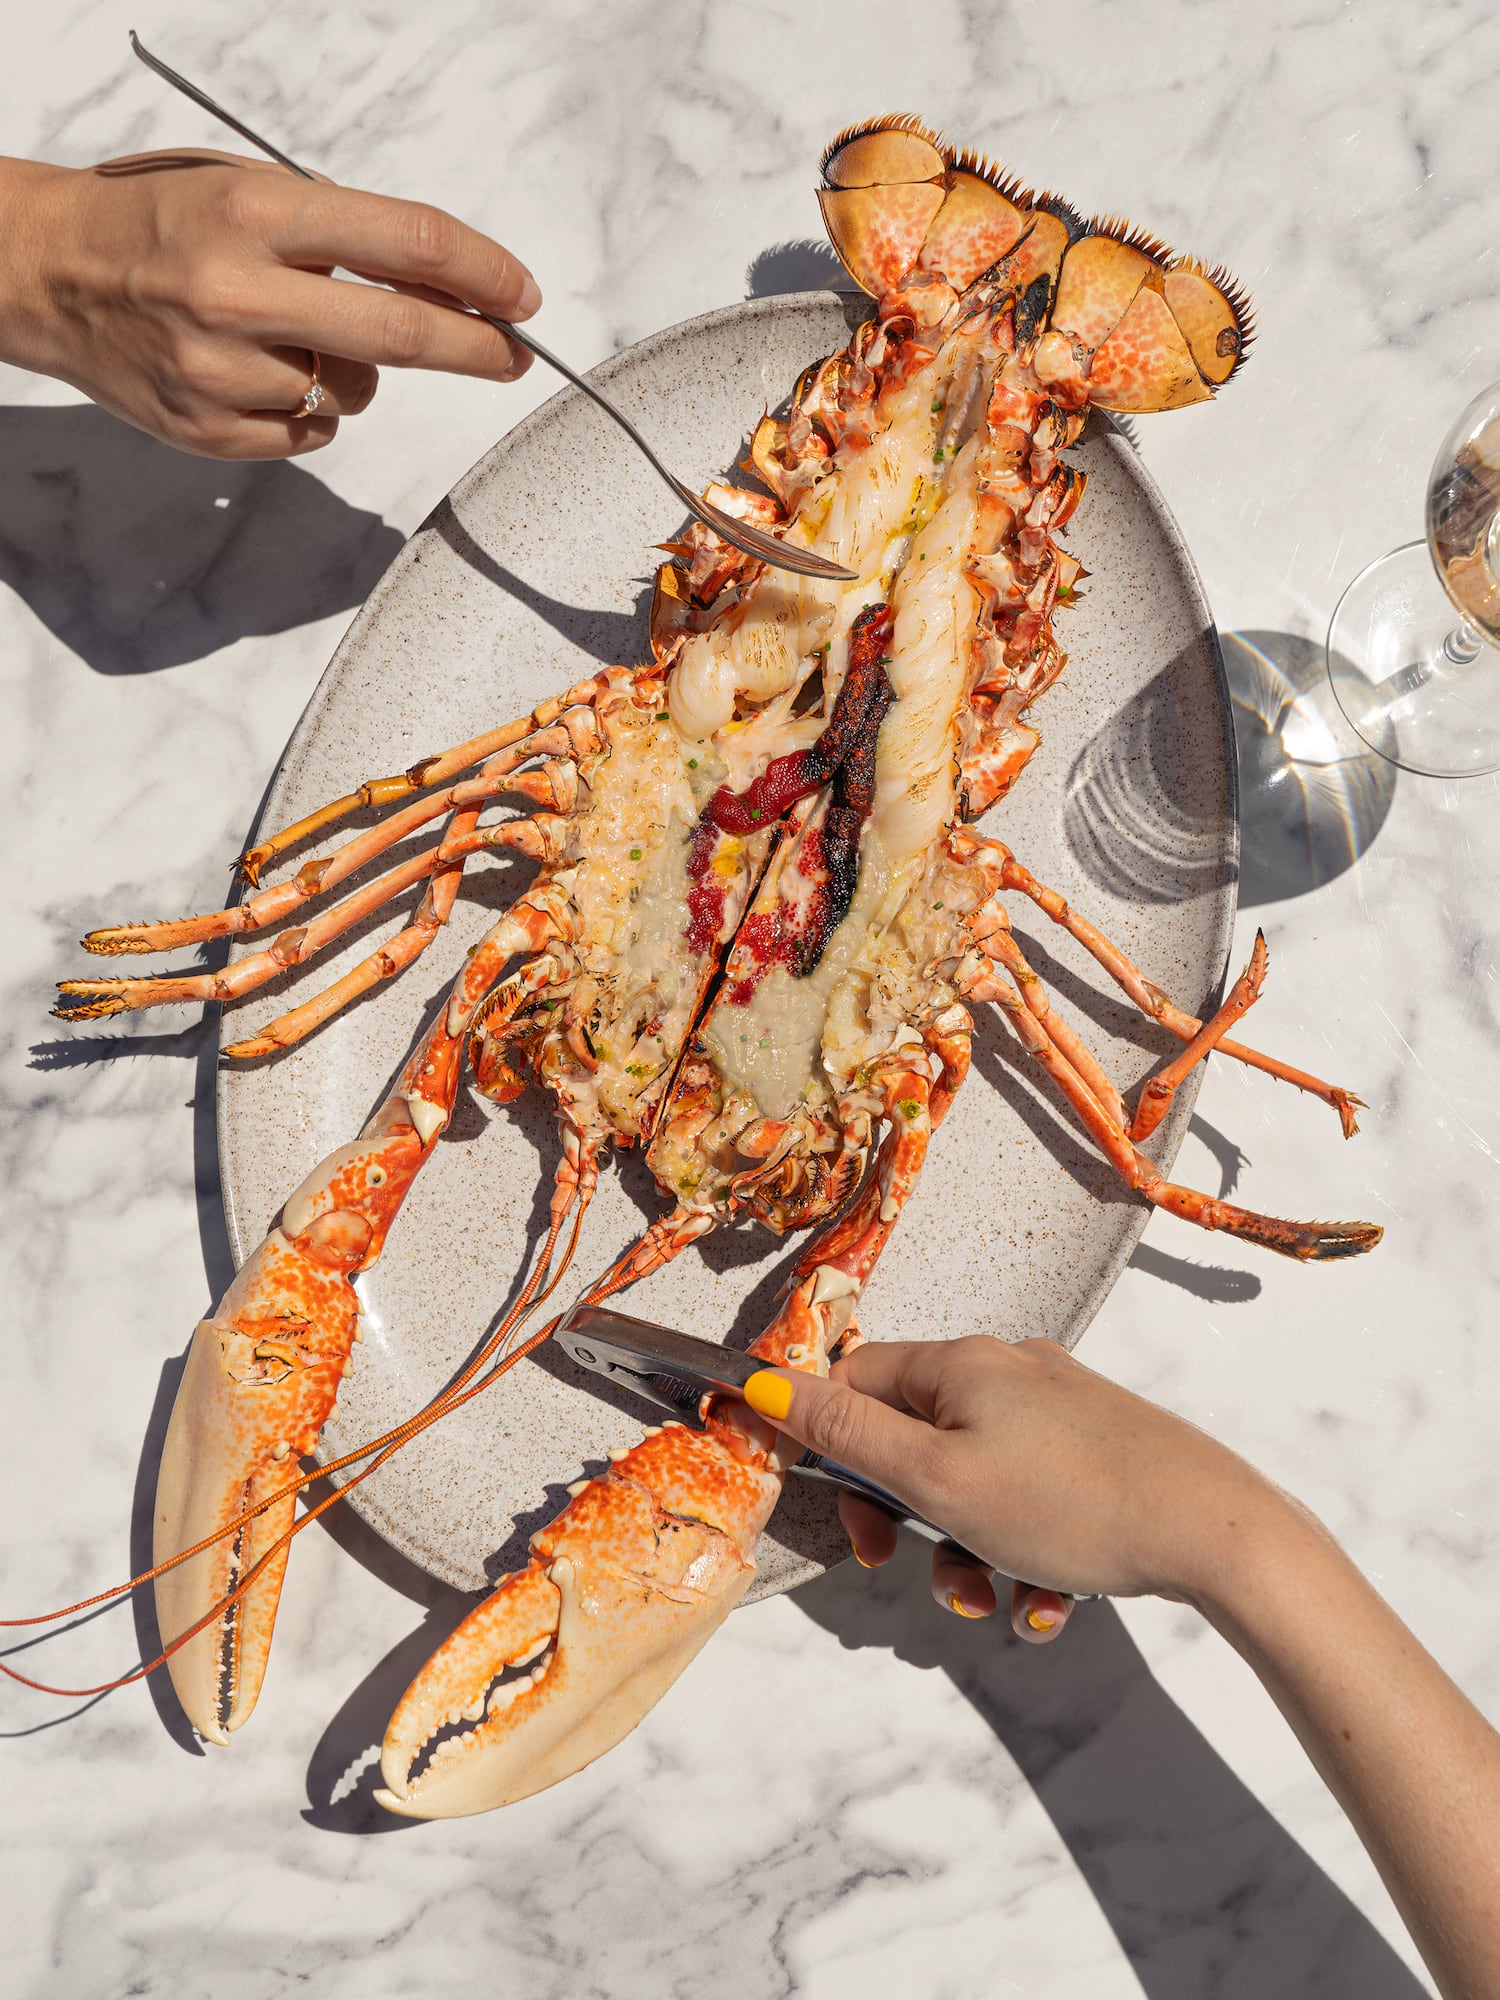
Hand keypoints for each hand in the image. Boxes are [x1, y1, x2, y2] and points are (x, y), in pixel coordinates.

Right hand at [0, 151, 540, 458]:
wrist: (51, 273)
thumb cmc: (161, 226)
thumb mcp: (250, 193)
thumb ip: (342, 236)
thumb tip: (449, 287)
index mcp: (257, 213)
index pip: (405, 242)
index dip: (480, 273)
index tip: (519, 296)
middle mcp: (238, 291)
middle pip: (401, 333)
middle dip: (474, 347)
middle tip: (512, 354)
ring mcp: (221, 370)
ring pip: (353, 392)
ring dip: (353, 371)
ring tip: (292, 335)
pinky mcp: (210, 430)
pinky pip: (309, 433)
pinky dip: (308, 409)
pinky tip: (260, 372)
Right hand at [743, 1335, 1281, 1640]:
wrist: (1215, 1533)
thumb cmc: (1073, 1503)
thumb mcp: (937, 1478)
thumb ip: (847, 1433)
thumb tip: (765, 1383)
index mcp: (963, 1363)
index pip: (855, 1377)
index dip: (826, 1441)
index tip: (832, 1509)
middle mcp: (1010, 1371)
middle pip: (914, 1438)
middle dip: (904, 1517)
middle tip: (903, 1568)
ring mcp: (1059, 1411)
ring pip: (973, 1482)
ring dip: (965, 1552)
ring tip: (994, 1604)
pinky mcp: (1100, 1453)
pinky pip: (1030, 1504)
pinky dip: (1023, 1556)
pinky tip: (1047, 1603)